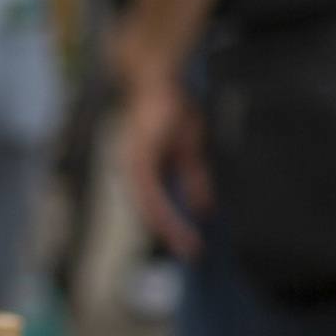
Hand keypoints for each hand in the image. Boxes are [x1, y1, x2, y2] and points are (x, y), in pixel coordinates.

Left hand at [116, 65, 211, 260]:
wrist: (159, 81)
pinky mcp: (138, 158)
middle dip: (171, 235)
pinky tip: (174, 224)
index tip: (190, 246)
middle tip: (191, 254)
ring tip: (188, 245)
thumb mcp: (190, 149)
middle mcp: (134, 171)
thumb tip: (202, 207)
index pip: (156, 206)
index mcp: (144, 171)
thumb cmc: (172, 110)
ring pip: (149, 208)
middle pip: (151, 212)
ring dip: (169, 228)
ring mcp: (133, 166)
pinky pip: (149, 193)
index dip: (172, 227)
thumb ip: (194, 179)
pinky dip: (162, 211)